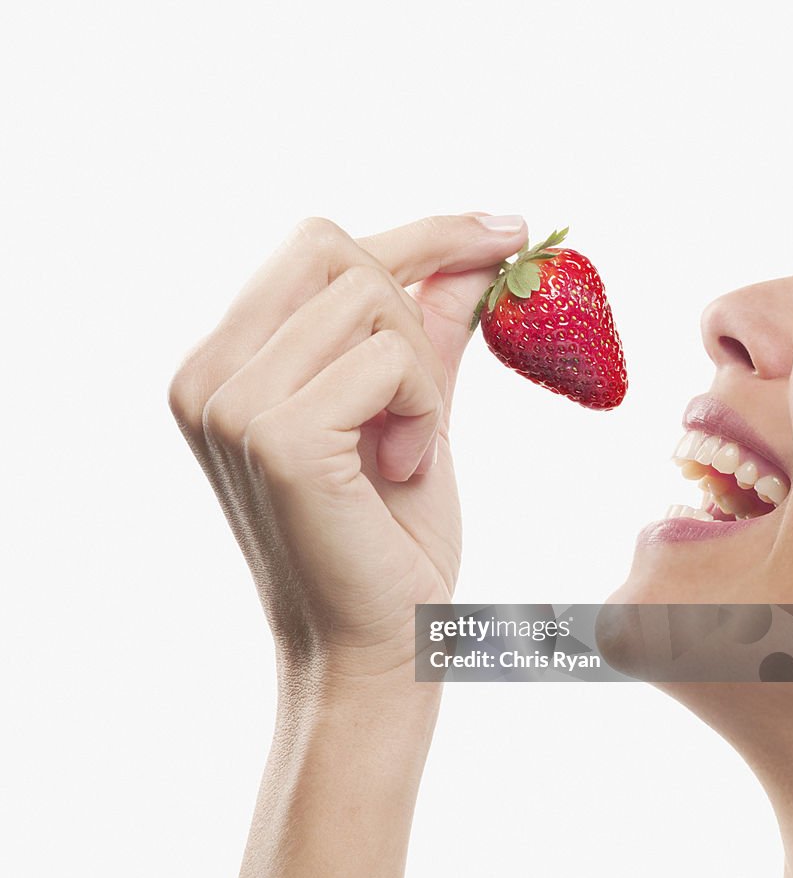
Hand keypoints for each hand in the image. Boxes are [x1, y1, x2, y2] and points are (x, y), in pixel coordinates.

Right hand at [169, 213, 526, 686]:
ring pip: (367, 297)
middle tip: (428, 398)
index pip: (314, 244)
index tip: (503, 230)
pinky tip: (403, 469)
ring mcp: (229, 404)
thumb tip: (474, 249)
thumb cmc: (389, 538)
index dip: (419, 232)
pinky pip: (388, 360)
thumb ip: (427, 326)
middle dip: (411, 306)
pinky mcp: (275, 437)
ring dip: (420, 372)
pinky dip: (422, 408)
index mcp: (220, 363)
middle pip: (331, 247)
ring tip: (407, 449)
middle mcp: (204, 375)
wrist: (376, 648)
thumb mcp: (411, 409)